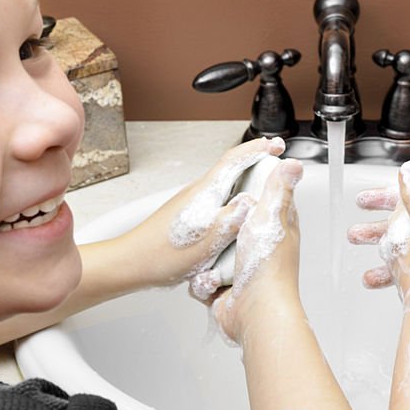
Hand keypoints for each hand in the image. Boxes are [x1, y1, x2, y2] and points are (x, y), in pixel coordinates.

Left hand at [117, 136, 285, 287]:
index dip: (258, 149)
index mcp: (204, 193)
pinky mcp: (188, 214)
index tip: (278, 146)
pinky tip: (239, 211)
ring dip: (245, 177)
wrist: (131, 263)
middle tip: (276, 159)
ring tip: (263, 184)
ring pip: (224, 183)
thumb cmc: (163, 255)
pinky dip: (234, 195)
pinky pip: (217, 197)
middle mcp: (197, 192)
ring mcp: (191, 202)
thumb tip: (254, 201)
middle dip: (255, 160)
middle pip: (230, 167)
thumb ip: (231, 220)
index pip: (234, 160)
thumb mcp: (205, 241)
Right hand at [211, 159, 302, 344]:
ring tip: (213, 264)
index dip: (248, 194)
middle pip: (231, 229)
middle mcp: (261, 249)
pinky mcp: (226, 288)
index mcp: (277, 229)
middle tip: (213, 229)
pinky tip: (211, 283)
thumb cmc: (267, 267)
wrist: (255, 312)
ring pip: (212, 255)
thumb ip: (278, 189)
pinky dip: (204, 282)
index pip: (263, 204)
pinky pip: (204, 278)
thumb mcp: (271, 216)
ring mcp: (242, 270)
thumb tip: (294, 164)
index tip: (232, 188)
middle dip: (217, 231)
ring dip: (207, 261)